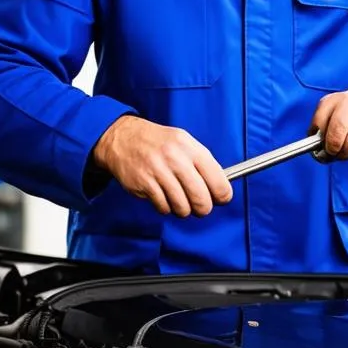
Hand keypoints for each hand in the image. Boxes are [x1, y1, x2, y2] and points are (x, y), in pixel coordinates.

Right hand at [92, 116, 232, 217]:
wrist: (124, 138)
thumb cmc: (159, 143)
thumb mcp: (184, 142)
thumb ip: (203, 163)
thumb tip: (220, 187)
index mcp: (191, 149)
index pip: (218, 180)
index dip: (223, 195)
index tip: (221, 199)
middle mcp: (176, 160)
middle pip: (201, 199)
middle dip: (203, 208)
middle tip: (200, 207)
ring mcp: (159, 172)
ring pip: (182, 208)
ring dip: (183, 209)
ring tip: (179, 201)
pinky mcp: (144, 185)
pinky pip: (164, 208)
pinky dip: (166, 207)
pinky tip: (163, 197)